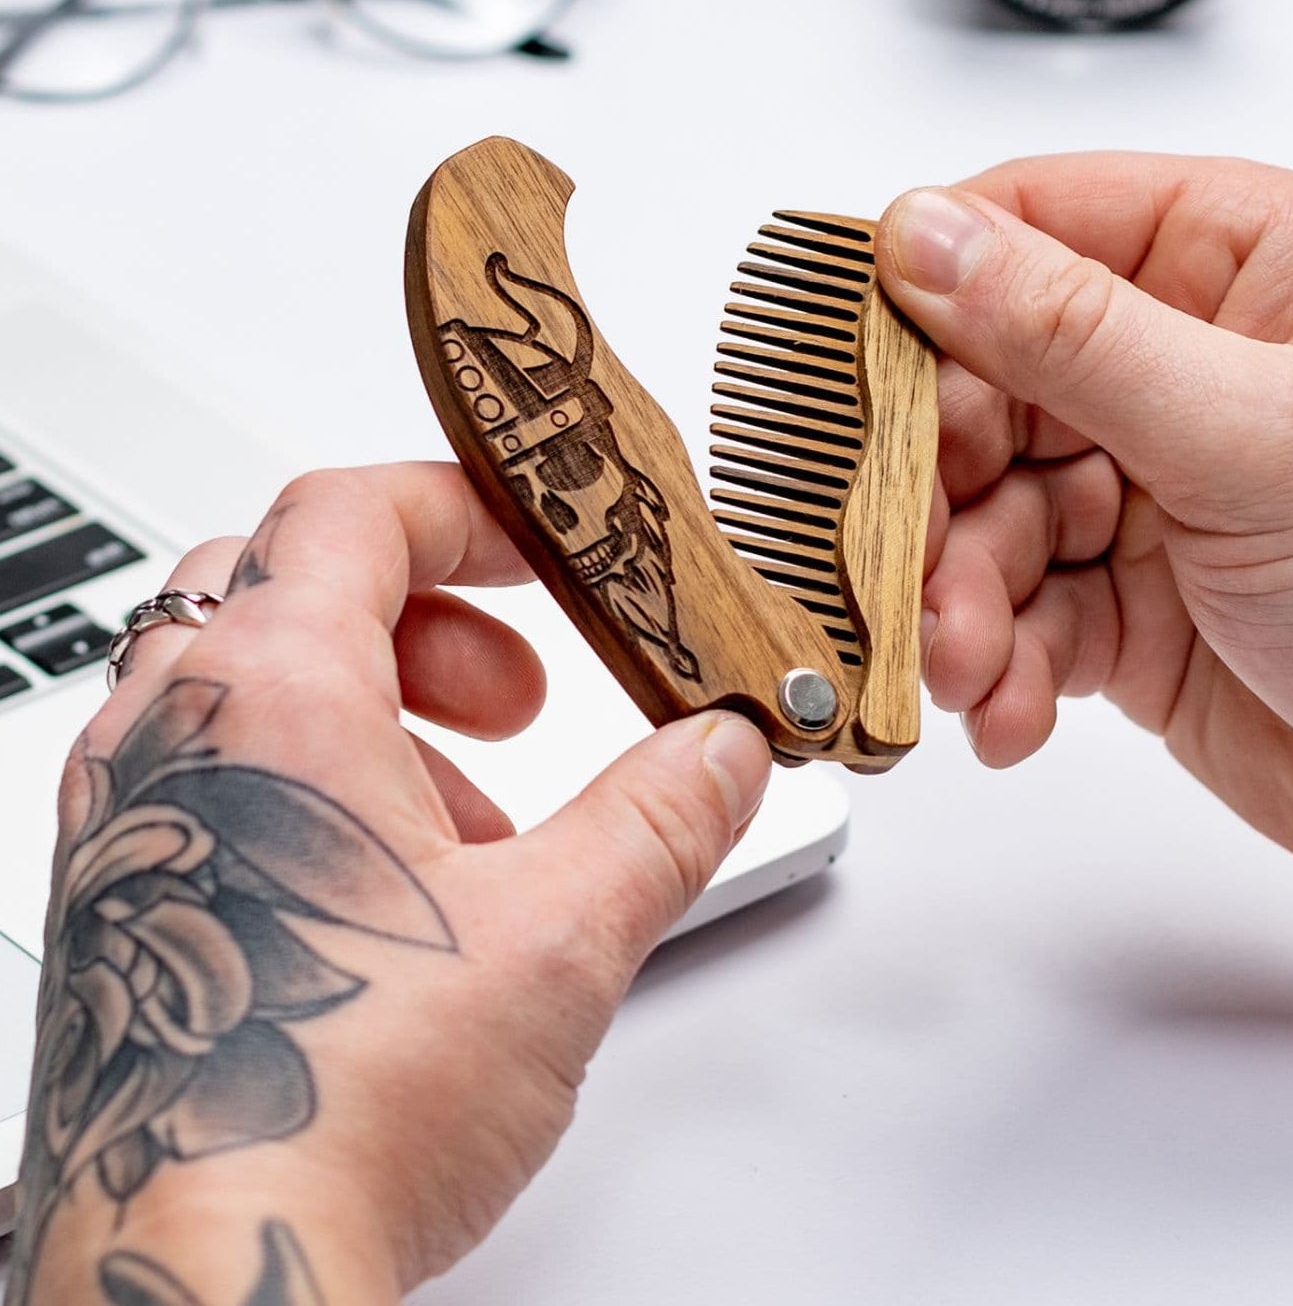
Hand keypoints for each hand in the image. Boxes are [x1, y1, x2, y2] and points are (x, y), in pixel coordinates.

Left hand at [8, 463, 769, 1305]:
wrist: (197, 1280)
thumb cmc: (327, 1109)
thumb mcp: (558, 939)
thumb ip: (660, 821)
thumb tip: (720, 755)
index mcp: (268, 696)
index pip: (351, 510)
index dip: (464, 512)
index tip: (542, 555)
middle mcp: (170, 736)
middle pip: (294, 581)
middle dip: (430, 621)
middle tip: (514, 697)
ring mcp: (127, 818)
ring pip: (251, 681)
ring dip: (378, 709)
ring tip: (475, 822)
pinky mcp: (127, 896)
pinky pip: (219, 775)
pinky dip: (317, 784)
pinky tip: (403, 896)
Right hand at [875, 156, 1292, 945]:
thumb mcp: (1247, 435)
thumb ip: (1068, 335)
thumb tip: (924, 239)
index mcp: (1234, 263)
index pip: (1026, 229)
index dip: (921, 297)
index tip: (846, 376)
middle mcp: (1183, 362)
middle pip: (980, 387)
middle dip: (936, 489)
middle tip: (912, 558)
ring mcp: (1150, 483)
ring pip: (983, 512)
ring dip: (958, 595)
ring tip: (969, 660)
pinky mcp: (1128, 596)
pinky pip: (1015, 607)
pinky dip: (997, 660)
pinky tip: (1011, 705)